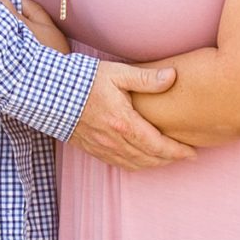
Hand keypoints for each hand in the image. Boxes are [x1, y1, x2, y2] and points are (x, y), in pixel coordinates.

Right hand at [68, 62, 194, 170]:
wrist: (46, 93)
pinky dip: (135, 165)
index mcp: (124, 124)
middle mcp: (114, 141)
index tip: (193, 153)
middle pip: (149, 159)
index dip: (178, 152)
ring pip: (135, 165)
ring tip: (167, 159)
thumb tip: (173, 77)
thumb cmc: (82, 80)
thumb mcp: (117, 73)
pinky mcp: (91, 149)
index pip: (158, 145)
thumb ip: (146, 78)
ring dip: (154, 164)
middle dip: (170, 160)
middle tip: (185, 157)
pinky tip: (141, 160)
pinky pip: (118, 164)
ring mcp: (102, 148)